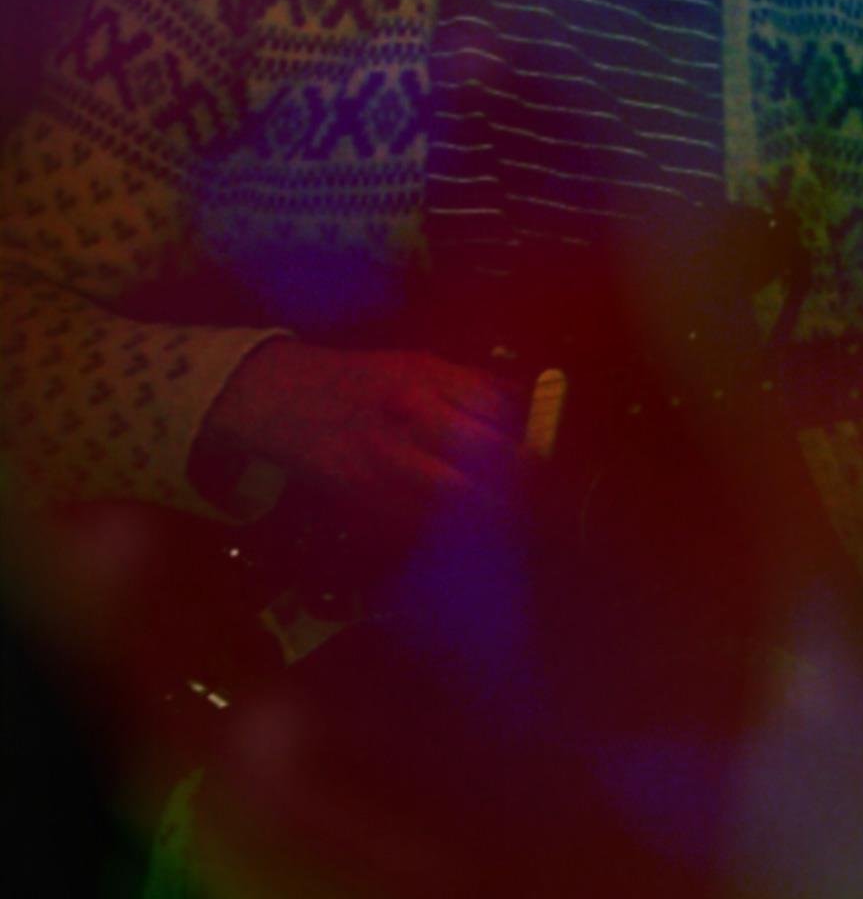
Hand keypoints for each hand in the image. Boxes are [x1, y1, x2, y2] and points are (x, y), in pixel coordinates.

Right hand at [193, 339, 522, 552]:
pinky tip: (463, 534)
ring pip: (446, 495)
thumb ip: (469, 386)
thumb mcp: (417, 364)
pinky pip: (410, 520)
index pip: (491, 408)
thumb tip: (524, 405)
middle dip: (513, 482)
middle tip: (540, 501)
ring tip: (512, 523)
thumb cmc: (359, 378)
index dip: (524, 439)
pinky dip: (441, 530)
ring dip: (484, 513)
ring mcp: (379, 458)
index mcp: (424, 377)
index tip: (547, 461)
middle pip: (474, 454)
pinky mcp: (357, 494)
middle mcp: (404, 415)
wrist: (279, 396)